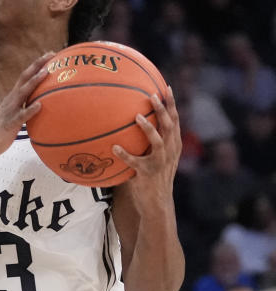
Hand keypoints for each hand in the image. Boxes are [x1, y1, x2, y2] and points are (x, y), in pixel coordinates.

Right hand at [0, 52, 51, 160]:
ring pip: (23, 93)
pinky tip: (40, 105)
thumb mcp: (11, 117)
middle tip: (51, 54)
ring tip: (46, 72)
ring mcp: (10, 111)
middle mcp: (11, 101)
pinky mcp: (10, 124)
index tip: (49, 55)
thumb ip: (22, 111)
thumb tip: (37, 108)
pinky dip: (30, 109)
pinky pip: (21, 116)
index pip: (25, 78)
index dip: (36, 66)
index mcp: (12, 99)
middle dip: (37, 65)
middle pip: (24, 78)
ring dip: (34, 82)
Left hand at [112, 86, 181, 205]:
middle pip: (170, 126)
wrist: (156, 202)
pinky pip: (135, 162)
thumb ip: (147, 141)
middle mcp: (170, 152)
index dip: (172, 105)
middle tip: (153, 95)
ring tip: (137, 116)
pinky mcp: (147, 174)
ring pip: (158, 142)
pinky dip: (125, 155)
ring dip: (149, 128)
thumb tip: (129, 121)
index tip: (167, 88)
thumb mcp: (155, 156)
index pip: (175, 121)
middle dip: (163, 110)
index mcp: (173, 146)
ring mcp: (160, 163)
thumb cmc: (151, 176)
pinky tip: (114, 148)